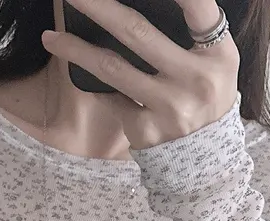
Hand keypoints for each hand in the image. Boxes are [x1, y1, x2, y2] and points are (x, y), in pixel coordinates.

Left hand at [42, 0, 238, 149]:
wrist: (206, 156)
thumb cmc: (205, 92)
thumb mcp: (215, 59)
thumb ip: (193, 28)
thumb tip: (141, 3)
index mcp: (218, 54)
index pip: (198, 8)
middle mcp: (195, 80)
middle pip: (137, 33)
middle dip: (99, 8)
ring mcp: (169, 108)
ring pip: (112, 68)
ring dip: (76, 50)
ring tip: (51, 37)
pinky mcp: (147, 131)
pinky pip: (112, 99)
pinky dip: (94, 84)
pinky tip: (77, 72)